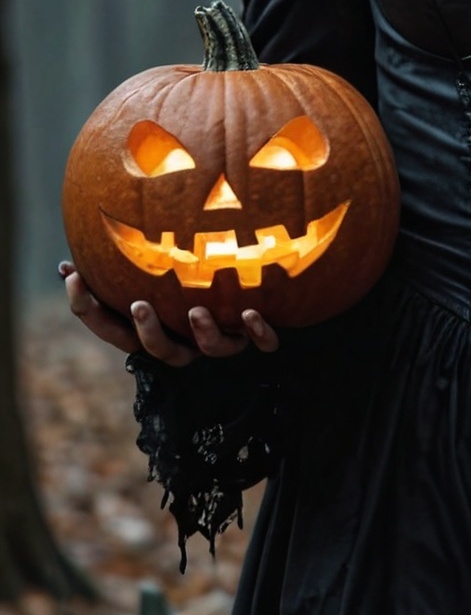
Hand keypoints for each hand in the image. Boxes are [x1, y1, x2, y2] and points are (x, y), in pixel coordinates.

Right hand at [60, 262, 279, 367]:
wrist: (259, 296)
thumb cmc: (191, 283)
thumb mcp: (150, 275)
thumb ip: (114, 271)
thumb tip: (64, 263)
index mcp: (155, 328)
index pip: (112, 329)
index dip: (88, 308)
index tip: (74, 276)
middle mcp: (187, 340)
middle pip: (160, 351)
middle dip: (148, 332)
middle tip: (139, 305)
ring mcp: (222, 340)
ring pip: (208, 351)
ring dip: (202, 334)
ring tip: (195, 312)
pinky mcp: (257, 337)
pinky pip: (262, 344)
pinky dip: (257, 332)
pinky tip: (249, 312)